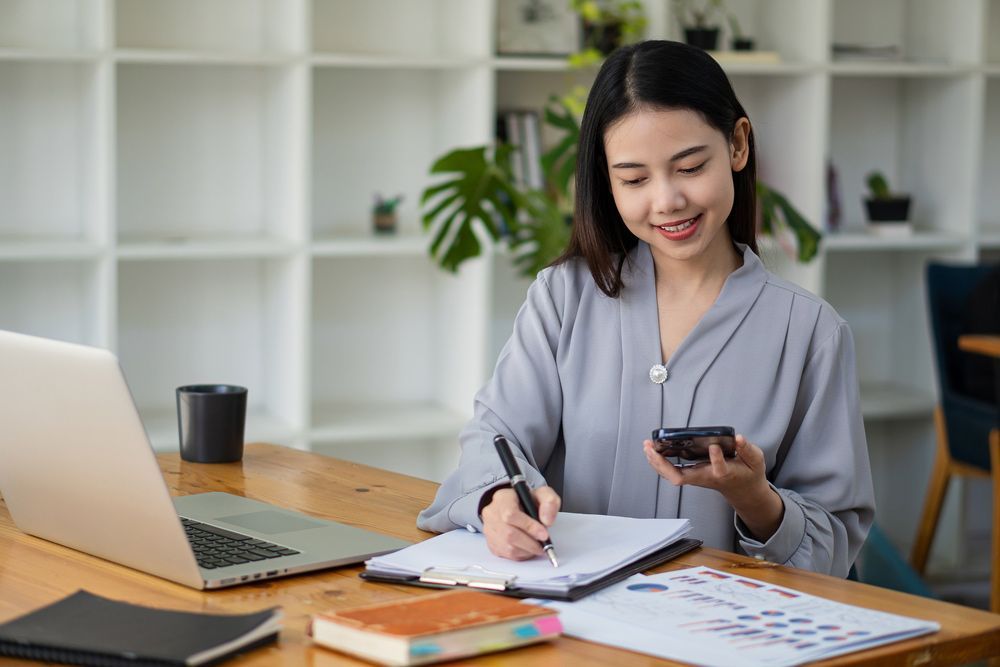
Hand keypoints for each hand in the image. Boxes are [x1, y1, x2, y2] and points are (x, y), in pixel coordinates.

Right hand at [481, 485, 560, 560]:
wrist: (515, 506)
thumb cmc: (527, 501)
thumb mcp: (542, 494)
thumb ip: (549, 502)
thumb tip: (547, 521)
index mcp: (503, 498)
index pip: (511, 514)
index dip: (529, 526)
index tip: (544, 534)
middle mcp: (492, 514)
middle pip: (509, 534)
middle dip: (531, 543)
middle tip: (544, 544)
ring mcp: (489, 530)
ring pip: (508, 547)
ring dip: (528, 550)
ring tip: (538, 546)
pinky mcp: (492, 543)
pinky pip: (507, 555)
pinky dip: (522, 554)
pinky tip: (528, 548)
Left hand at [643, 434, 783, 539]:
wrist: (743, 490)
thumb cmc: (748, 473)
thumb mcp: (755, 460)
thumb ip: (748, 450)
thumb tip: (739, 438)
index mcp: (725, 473)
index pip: (719, 470)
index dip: (716, 460)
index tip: (714, 447)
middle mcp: (706, 478)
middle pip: (681, 477)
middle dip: (663, 464)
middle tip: (651, 448)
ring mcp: (696, 478)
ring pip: (672, 475)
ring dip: (657, 462)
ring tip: (647, 446)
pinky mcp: (692, 475)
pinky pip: (671, 471)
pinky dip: (659, 462)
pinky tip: (652, 450)